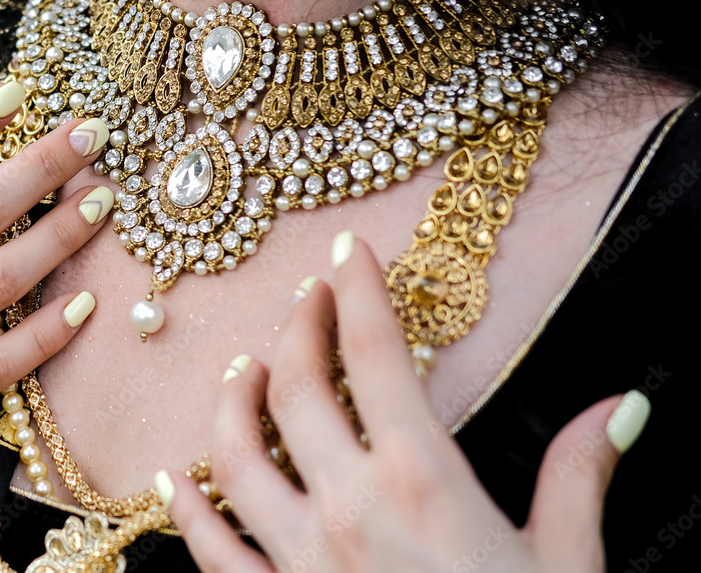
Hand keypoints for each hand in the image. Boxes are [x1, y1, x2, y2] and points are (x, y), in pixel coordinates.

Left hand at [160, 231, 650, 572]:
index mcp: (420, 479)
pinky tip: (173, 479)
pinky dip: (186, 510)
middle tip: (307, 297)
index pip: (375, 353)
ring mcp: (299, 556)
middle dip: (297, 327)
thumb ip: (577, 477)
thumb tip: (618, 407)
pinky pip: (212, 549)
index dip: (359, 289)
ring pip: (236, 454)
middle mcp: (347, 506)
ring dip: (232, 400)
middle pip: (297, 387)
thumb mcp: (565, 563)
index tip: (348, 249)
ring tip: (242, 368)